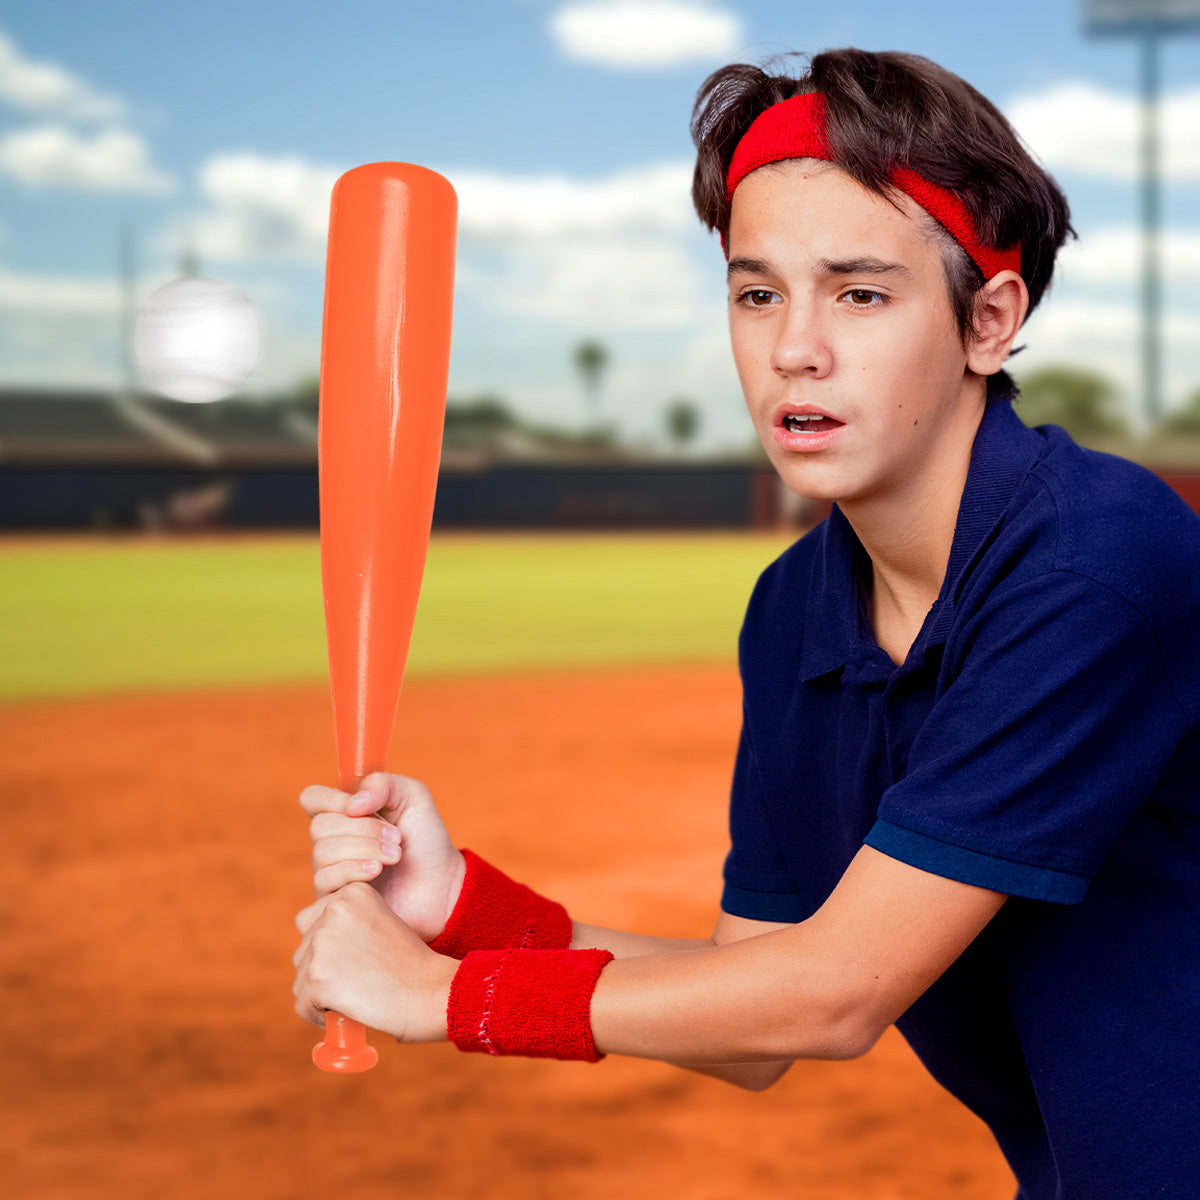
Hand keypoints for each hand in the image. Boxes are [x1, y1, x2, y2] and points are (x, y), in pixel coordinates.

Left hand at [293, 881, 455, 1040]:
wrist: (428, 992)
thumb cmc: (411, 965)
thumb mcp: (380, 923)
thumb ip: (347, 923)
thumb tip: (312, 946)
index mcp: (352, 892)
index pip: (313, 919)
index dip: (331, 947)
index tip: (357, 961)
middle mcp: (333, 909)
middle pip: (304, 948)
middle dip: (322, 968)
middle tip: (356, 981)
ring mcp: (323, 942)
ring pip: (301, 976)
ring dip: (320, 992)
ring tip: (357, 995)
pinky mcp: (317, 976)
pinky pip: (302, 1003)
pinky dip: (318, 1014)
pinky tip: (347, 1012)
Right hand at [301, 773, 465, 942]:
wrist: (442, 884)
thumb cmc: (426, 839)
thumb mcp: (413, 797)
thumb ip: (383, 784)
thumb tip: (352, 804)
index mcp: (345, 813)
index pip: (312, 799)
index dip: (331, 800)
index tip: (361, 807)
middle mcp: (333, 841)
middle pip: (320, 826)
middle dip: (363, 829)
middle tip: (396, 838)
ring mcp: (332, 870)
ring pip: (322, 853)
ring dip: (364, 850)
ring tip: (395, 856)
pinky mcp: (335, 898)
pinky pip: (325, 880)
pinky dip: (354, 871)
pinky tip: (378, 872)